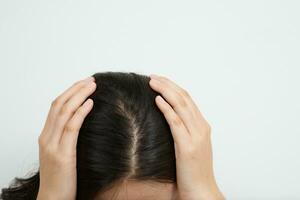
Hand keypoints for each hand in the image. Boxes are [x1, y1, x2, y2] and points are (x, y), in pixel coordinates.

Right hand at [36, 76, 95, 199]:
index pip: (56, 106)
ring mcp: (53, 145)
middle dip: (75, 89)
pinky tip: (90, 103)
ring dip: (79, 96)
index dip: (70, 92)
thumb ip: (67, 137)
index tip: (84, 84)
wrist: (53, 199)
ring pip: (64, 112)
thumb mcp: (62, 153)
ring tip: (92, 86)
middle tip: (91, 80)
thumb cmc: (61, 178)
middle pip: (59, 104)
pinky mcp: (62, 154)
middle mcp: (47, 137)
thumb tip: (84, 121)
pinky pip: (71, 127)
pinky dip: (80, 112)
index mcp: (46, 136)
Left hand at [149, 74, 224, 199]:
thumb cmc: (194, 172)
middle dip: (168, 84)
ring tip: (152, 83)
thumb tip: (168, 118)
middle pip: (184, 98)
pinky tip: (157, 100)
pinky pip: (175, 122)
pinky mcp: (187, 146)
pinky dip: (166, 108)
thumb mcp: (192, 147)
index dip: (173, 88)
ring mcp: (196, 136)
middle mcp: (201, 128)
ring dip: (166, 91)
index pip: (188, 100)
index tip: (160, 80)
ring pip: (181, 105)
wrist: (202, 192)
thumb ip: (184, 131)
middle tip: (153, 77)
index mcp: (202, 127)